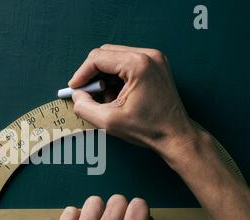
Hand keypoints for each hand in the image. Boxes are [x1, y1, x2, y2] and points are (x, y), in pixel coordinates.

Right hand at [70, 44, 198, 159]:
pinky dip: (116, 76)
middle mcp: (148, 55)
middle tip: (87, 94)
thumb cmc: (148, 129)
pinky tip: (117, 95)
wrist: (175, 135)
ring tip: (106, 98)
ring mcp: (154, 58)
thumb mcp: (108, 121)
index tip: (74, 89)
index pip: (98, 58)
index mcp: (137, 65)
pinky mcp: (156, 65)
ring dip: (104, 75)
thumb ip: (84, 107)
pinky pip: (127, 62)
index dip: (81, 74)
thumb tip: (76, 95)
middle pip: (106, 53)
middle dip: (92, 73)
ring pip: (115, 57)